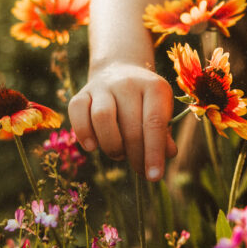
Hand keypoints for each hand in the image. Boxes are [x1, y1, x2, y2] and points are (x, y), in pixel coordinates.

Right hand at [68, 63, 177, 180]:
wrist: (120, 70)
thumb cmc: (145, 101)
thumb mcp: (161, 111)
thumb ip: (164, 133)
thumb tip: (168, 154)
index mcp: (154, 87)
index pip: (154, 123)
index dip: (154, 153)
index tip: (154, 177)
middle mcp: (128, 83)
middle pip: (130, 125)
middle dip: (135, 155)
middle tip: (139, 169)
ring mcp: (103, 86)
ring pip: (102, 117)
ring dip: (111, 145)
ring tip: (119, 154)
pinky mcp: (82, 92)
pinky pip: (77, 112)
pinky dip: (83, 133)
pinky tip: (92, 146)